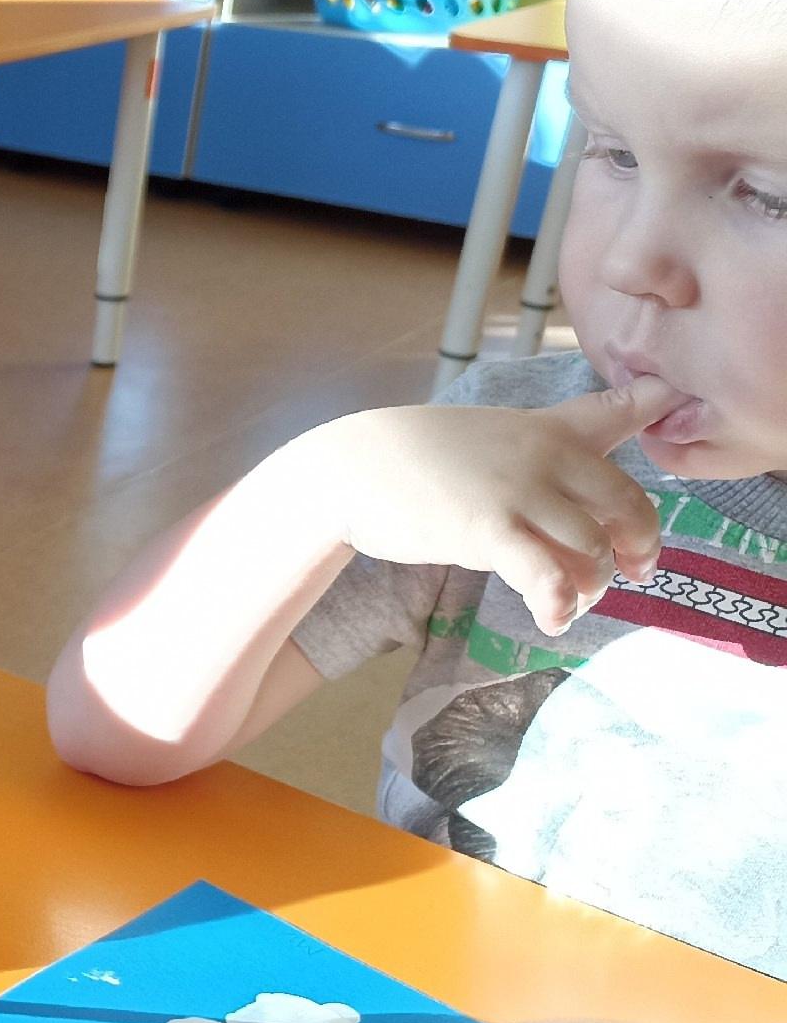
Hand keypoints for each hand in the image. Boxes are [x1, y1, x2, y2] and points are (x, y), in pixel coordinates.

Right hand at [291, 378, 682, 636]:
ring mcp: (519, 492)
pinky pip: (549, 577)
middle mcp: (546, 456)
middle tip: (635, 570)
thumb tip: (579, 472)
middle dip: (640, 546)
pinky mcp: (489, 531)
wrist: (348, 470)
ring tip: (572, 602)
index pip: (617, 413)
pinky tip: (551, 620)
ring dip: (593, 587)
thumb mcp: (488, 434)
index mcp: (547, 430)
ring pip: (593, 549)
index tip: (673, 402)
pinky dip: (560, 605)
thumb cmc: (415, 457)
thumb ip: (543, 443)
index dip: (656, 407)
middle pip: (628, 505)